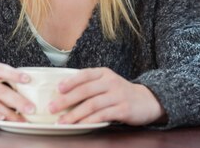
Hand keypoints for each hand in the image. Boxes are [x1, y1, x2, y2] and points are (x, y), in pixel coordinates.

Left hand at [50, 67, 165, 125]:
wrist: (147, 100)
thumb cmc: (120, 93)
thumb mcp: (107, 83)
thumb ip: (90, 85)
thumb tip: (63, 94)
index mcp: (104, 73)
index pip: (85, 74)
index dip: (70, 81)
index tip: (57, 89)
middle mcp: (111, 82)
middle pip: (85, 90)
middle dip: (66, 100)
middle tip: (52, 108)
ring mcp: (118, 95)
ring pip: (92, 105)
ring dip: (74, 114)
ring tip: (62, 122)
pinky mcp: (123, 109)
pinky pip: (103, 115)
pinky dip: (89, 121)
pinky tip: (80, 126)